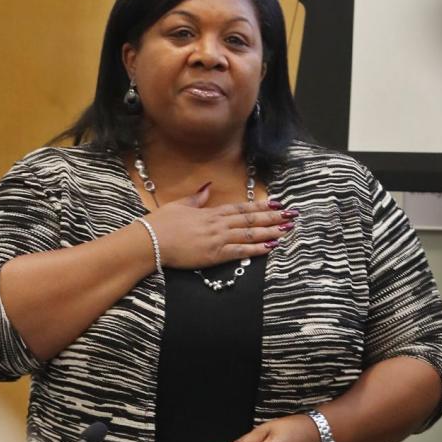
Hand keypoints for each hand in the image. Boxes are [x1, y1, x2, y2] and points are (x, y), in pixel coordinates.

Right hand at [149, 185, 294, 269]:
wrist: (151, 241)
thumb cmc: (161, 224)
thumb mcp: (179, 205)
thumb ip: (197, 198)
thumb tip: (208, 186)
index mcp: (210, 212)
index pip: (241, 207)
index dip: (260, 205)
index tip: (276, 202)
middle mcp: (218, 224)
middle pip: (251, 219)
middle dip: (273, 216)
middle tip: (291, 214)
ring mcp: (218, 240)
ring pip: (250, 234)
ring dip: (270, 231)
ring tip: (287, 229)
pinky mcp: (215, 255)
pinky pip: (241, 251)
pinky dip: (256, 249)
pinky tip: (270, 247)